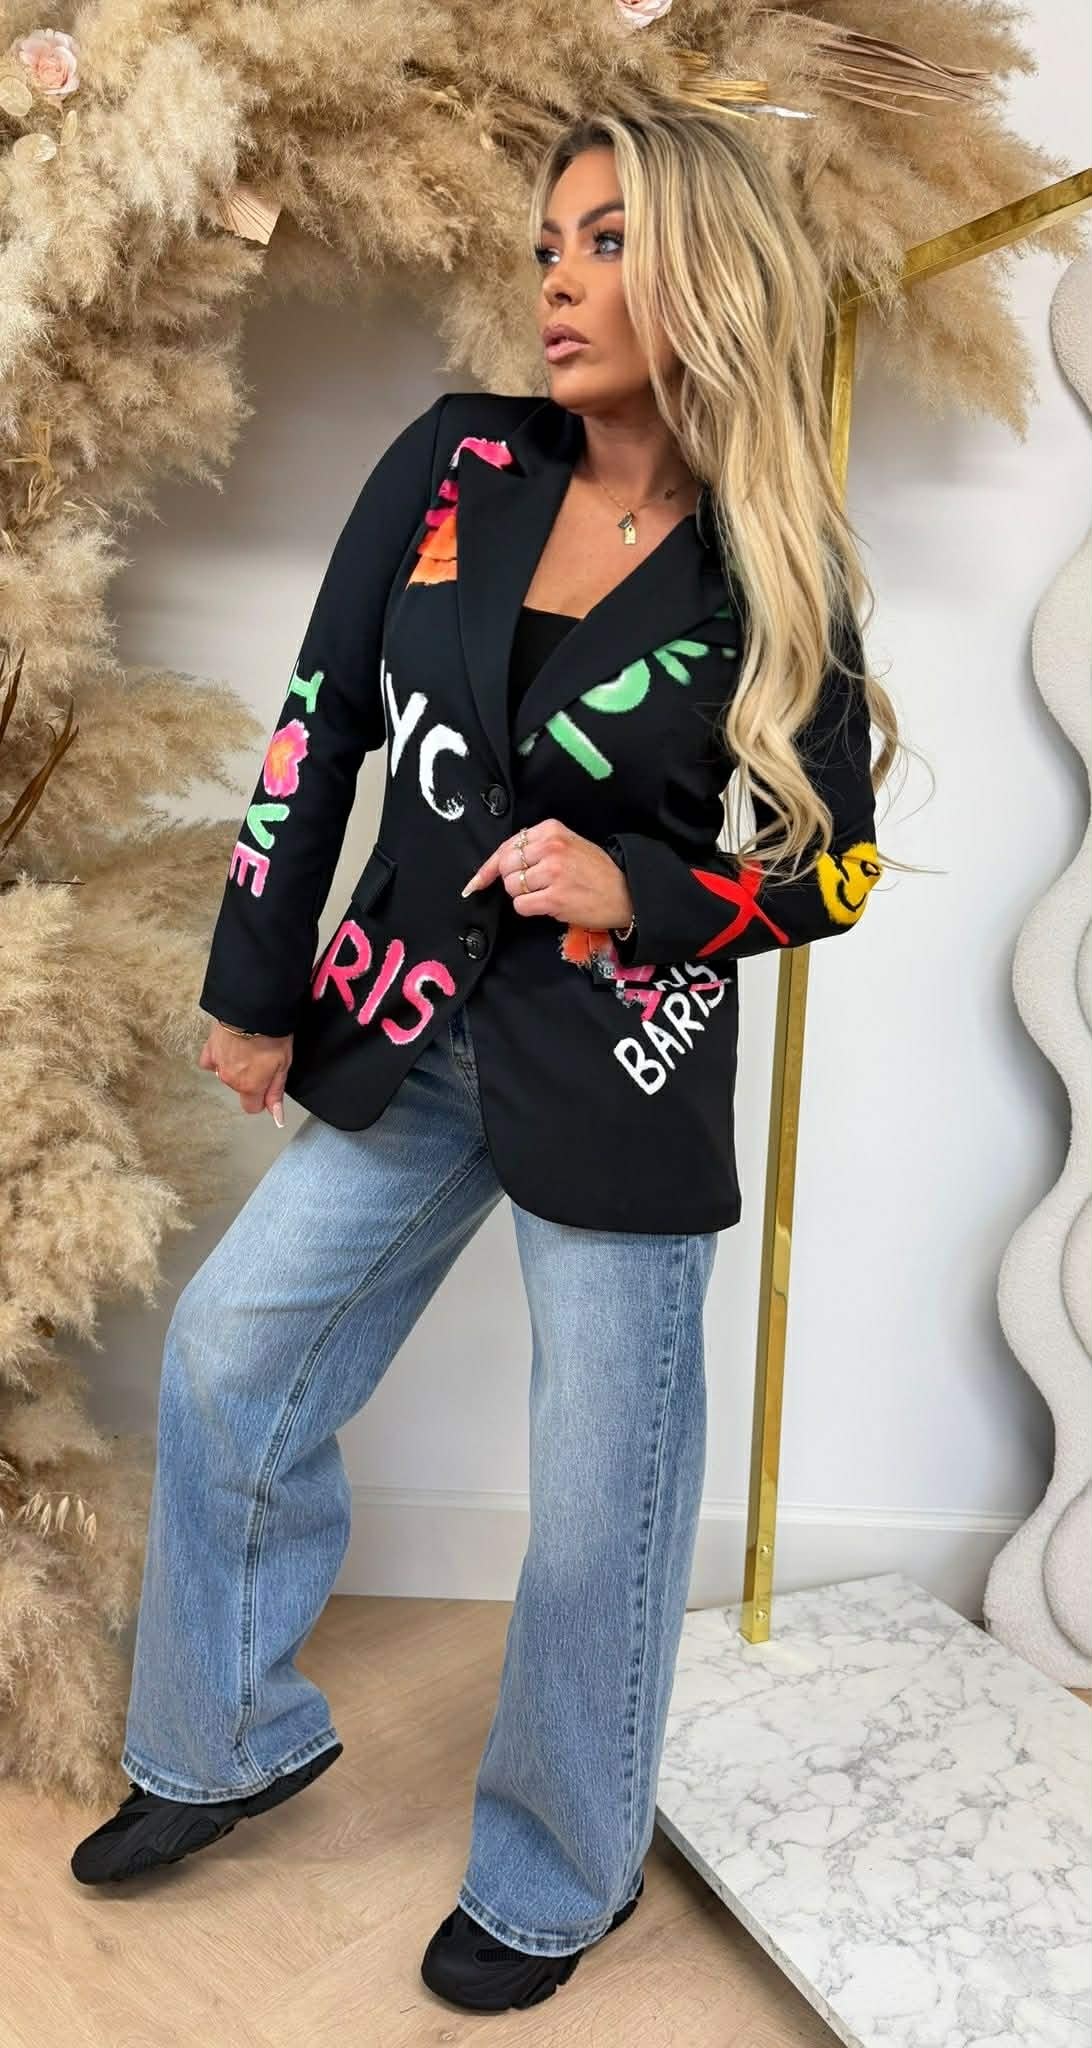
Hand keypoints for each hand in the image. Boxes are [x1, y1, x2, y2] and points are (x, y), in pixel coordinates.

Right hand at [198, 1022, 293, 1125]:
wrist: (253, 1010)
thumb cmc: (272, 1035)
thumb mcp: (283, 1065)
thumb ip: (275, 1092)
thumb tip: (276, 1116)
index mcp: (250, 1086)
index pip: (252, 1107)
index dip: (261, 1098)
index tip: (267, 1083)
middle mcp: (231, 1080)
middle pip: (240, 1088)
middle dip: (250, 1078)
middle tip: (262, 1058)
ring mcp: (218, 1065)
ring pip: (226, 1075)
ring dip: (235, 1067)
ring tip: (247, 1048)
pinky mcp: (209, 1050)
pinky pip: (210, 1062)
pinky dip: (218, 1059)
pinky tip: (228, 1049)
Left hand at [462, 818, 633, 930]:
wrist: (625, 892)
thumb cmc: (594, 871)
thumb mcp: (568, 844)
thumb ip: (535, 847)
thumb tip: (497, 864)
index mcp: (551, 830)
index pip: (507, 846)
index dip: (489, 867)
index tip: (477, 882)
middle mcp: (551, 847)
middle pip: (505, 867)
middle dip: (512, 881)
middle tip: (532, 887)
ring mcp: (553, 872)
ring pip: (512, 887)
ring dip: (523, 896)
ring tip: (546, 893)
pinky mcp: (555, 897)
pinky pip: (521, 905)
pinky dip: (529, 909)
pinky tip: (547, 905)